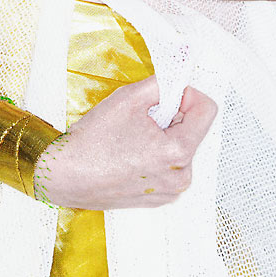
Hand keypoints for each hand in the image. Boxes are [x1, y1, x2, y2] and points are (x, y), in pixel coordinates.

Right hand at [34, 77, 216, 209]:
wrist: (68, 174)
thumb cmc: (94, 141)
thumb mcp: (130, 97)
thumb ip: (163, 83)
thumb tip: (179, 78)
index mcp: (178, 152)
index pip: (207, 110)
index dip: (188, 93)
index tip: (168, 93)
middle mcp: (180, 176)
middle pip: (193, 129)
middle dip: (172, 115)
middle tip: (142, 116)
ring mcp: (170, 190)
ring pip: (180, 147)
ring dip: (163, 134)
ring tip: (133, 136)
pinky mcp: (159, 198)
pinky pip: (169, 165)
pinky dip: (156, 152)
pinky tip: (131, 152)